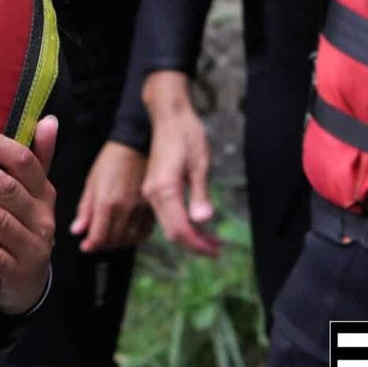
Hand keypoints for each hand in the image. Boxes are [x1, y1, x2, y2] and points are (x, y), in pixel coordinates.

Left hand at [0, 118, 58, 315]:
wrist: (26, 284)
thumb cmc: (23, 227)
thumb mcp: (33, 194)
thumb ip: (37, 159)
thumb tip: (49, 119)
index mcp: (43, 193)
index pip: (23, 162)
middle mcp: (41, 218)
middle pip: (8, 187)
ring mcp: (31, 246)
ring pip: (0, 219)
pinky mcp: (16, 272)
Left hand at [71, 141, 153, 252]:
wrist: (137, 146)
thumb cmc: (111, 161)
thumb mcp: (92, 182)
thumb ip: (85, 209)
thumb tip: (77, 231)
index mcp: (107, 203)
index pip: (99, 236)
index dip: (91, 245)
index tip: (85, 247)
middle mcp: (125, 210)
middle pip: (114, 240)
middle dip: (103, 244)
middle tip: (96, 241)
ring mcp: (141, 210)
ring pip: (130, 239)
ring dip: (118, 242)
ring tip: (110, 238)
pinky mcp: (153, 208)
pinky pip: (144, 232)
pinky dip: (134, 237)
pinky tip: (127, 233)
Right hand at [141, 70, 219, 256]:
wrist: (169, 116)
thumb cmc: (187, 135)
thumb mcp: (200, 164)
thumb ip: (200, 194)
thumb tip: (204, 220)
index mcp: (164, 189)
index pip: (180, 229)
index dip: (197, 244)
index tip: (215, 250)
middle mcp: (152, 193)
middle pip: (172, 231)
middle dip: (194, 244)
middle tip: (217, 248)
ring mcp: (150, 191)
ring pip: (168, 224)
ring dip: (189, 235)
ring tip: (211, 239)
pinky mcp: (153, 187)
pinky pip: (165, 214)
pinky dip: (181, 223)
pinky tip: (197, 223)